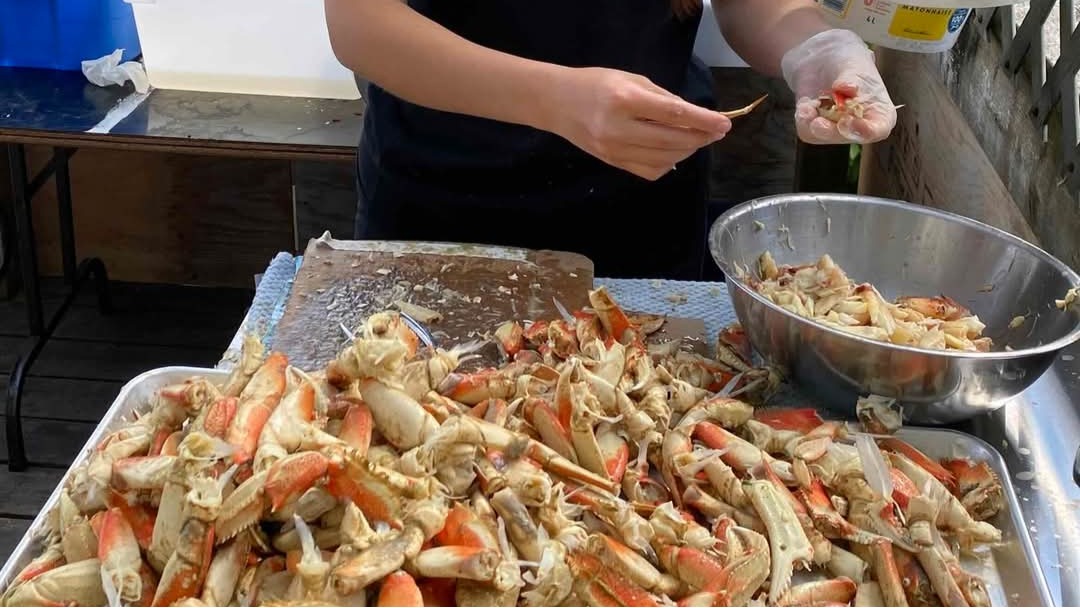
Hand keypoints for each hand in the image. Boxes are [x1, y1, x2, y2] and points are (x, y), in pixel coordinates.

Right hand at [544, 67, 731, 180]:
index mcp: (625, 99)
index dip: (703, 121)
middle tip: (715, 133)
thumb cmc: (595, 83)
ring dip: (687, 151)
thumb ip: (662, 98)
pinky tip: (674, 153)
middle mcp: (619, 128)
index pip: (674, 114)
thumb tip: (694, 116)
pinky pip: (650, 171)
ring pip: (664, 159)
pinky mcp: (612, 163)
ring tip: (696, 140)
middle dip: (700, 138)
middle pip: (672, 140)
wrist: (556, 103)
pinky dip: (668, 164)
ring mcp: (614, 150)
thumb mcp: (631, 78)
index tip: (724, 124)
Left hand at [780, 29, 896, 144]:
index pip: (878, 130)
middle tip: (817, 121)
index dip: (864, 131)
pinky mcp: (816, 129)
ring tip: (809, 105)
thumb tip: (848, 88)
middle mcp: (860, 126)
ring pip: (822, 137)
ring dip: (812, 122)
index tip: (846, 121)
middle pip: (847, 137)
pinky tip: (805, 105)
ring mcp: (837, 130)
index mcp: (880, 113)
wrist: (822, 57)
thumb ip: (853, 78)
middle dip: (830, 130)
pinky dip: (803, 118)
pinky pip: (806, 131)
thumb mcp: (855, 64)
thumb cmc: (848, 61)